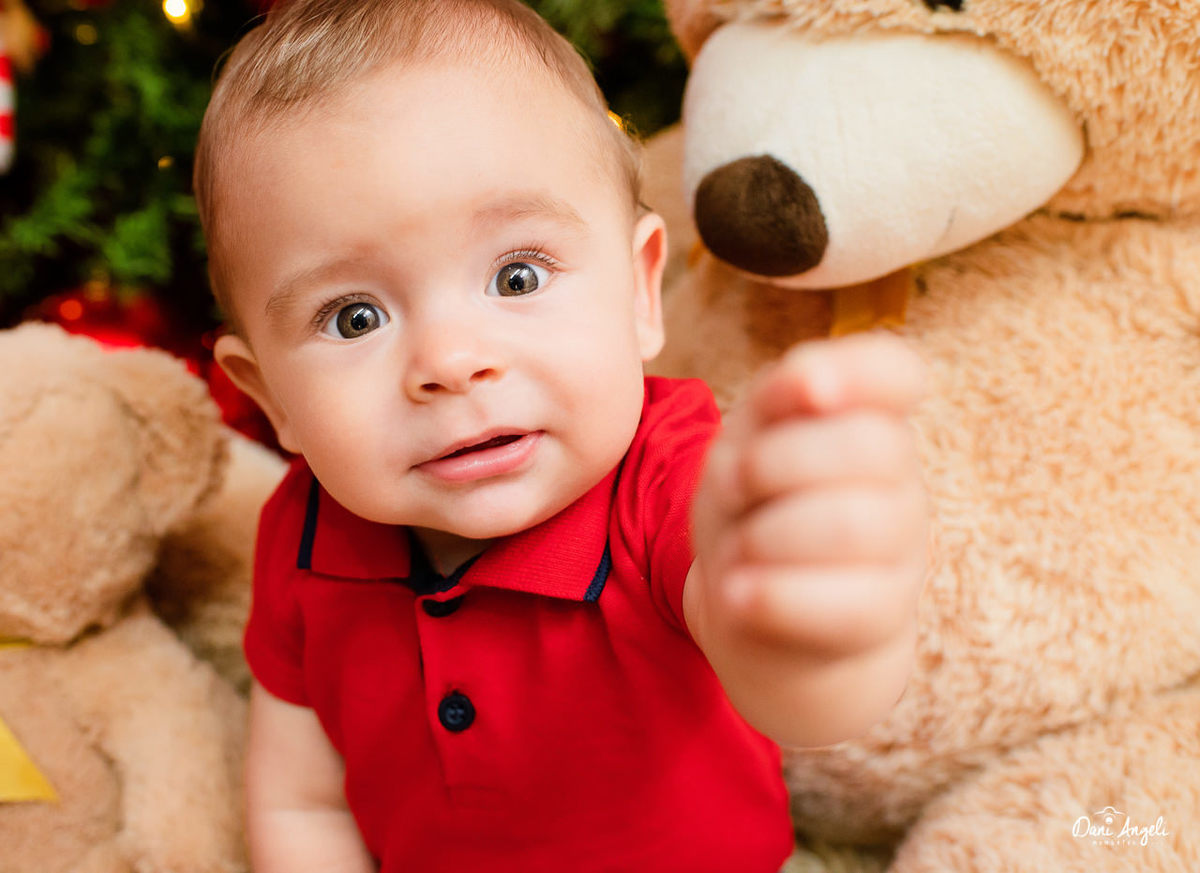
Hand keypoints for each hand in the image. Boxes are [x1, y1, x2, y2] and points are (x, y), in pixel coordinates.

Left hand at [693, 332, 927, 657]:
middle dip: (774, 463)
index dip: (856, 370)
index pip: (896, 371)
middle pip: (870, 445)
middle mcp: (901, 481)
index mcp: (867, 421)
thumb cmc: (752, 515)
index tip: (807, 392)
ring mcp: (904, 551)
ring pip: (853, 524)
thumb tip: (809, 382)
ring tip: (737, 549)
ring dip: (764, 534)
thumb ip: (774, 399)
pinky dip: (769, 595)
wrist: (762, 626)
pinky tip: (737, 595)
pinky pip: (839, 602)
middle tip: (730, 489)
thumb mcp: (741, 446)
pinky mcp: (886, 618)